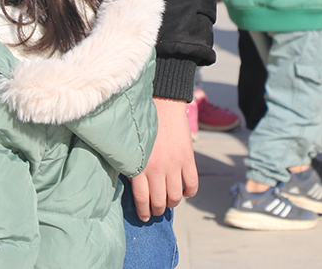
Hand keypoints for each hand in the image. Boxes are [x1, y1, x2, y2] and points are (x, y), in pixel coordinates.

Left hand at [129, 96, 198, 220]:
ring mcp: (174, 165)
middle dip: (157, 210)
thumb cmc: (139, 123)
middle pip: (160, 201)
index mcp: (138, 165)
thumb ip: (129, 163)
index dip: (143, 211)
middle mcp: (157, 168)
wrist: (161, 104)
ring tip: (169, 202)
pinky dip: (189, 192)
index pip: (141, 198)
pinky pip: (192, 185)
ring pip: (176, 197)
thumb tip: (129, 185)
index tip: (143, 217)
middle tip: (155, 211)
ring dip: (173, 203)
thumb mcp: (128, 145)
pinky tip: (185, 192)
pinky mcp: (188, 160)